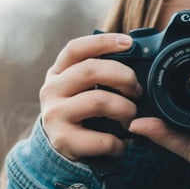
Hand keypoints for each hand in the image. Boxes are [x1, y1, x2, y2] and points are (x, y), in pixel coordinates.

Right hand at [39, 33, 141, 160]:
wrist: (61, 146)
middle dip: (124, 77)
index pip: (76, 49)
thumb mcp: (84, 86)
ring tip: (130, 117)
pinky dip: (118, 143)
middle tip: (137, 90)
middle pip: (91, 70)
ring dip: (125, 109)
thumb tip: (135, 54)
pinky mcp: (62, 140)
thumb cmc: (83, 109)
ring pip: (99, 101)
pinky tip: (120, 143)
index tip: (129, 43)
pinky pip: (102, 138)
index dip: (103, 42)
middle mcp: (52, 90)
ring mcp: (54, 115)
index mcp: (59, 71)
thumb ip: (102, 70)